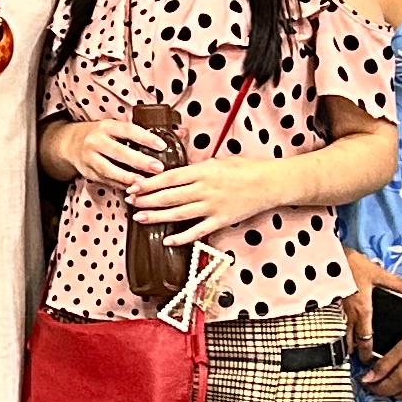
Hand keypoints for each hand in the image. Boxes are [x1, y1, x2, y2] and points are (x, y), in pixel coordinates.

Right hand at [45, 115, 168, 189]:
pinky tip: (135, 190)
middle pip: (119, 152)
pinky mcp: (89, 173)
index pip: (128, 130)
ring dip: (129, 178)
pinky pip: (107, 181)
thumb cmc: (102, 135)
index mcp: (107, 126)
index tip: (162, 145)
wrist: (69, 144)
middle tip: (158, 168)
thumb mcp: (117, 127)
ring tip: (146, 184)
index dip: (145, 138)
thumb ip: (144, 132)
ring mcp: (90, 158)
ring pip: (111, 170)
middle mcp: (96, 141)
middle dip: (140, 161)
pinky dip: (121, 186)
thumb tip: (180, 133)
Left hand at [131, 155, 288, 239]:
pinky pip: (197, 231)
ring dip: (156, 217)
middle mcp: (205, 189)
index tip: (133, 186)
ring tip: (139, 218)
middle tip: (129, 202)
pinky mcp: (221, 221)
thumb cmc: (246, 169)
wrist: (271, 183)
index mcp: (203, 171)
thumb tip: (175, 172)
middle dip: (146, 200)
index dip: (148, 183)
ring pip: (178, 214)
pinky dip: (181, 237)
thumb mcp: (218, 161)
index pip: (168, 177)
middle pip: (168, 196)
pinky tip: (167, 240)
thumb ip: (196, 168)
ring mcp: (212, 207)